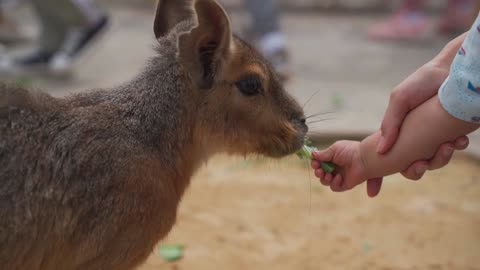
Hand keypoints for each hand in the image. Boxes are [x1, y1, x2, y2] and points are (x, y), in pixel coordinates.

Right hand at [311, 141, 366, 193]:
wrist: (363, 159)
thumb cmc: (350, 151)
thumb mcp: (334, 149)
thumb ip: (323, 154)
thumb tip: (313, 154)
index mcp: (332, 159)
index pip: (319, 163)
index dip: (315, 164)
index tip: (315, 162)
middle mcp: (335, 168)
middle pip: (320, 174)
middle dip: (317, 172)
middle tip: (319, 170)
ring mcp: (339, 177)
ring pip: (325, 182)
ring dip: (324, 178)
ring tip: (328, 174)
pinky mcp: (344, 184)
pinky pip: (334, 187)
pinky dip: (334, 183)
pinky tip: (339, 177)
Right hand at [370, 34, 469, 196]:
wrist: (451, 71)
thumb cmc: (422, 82)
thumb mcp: (399, 99)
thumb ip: (389, 125)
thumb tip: (381, 151)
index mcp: (397, 133)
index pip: (383, 159)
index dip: (376, 177)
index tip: (372, 192)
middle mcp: (414, 139)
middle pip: (411, 167)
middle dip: (416, 170)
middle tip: (421, 164)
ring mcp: (432, 138)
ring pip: (433, 163)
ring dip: (439, 160)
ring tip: (446, 146)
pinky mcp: (450, 135)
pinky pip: (451, 151)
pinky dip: (455, 148)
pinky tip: (458, 139)